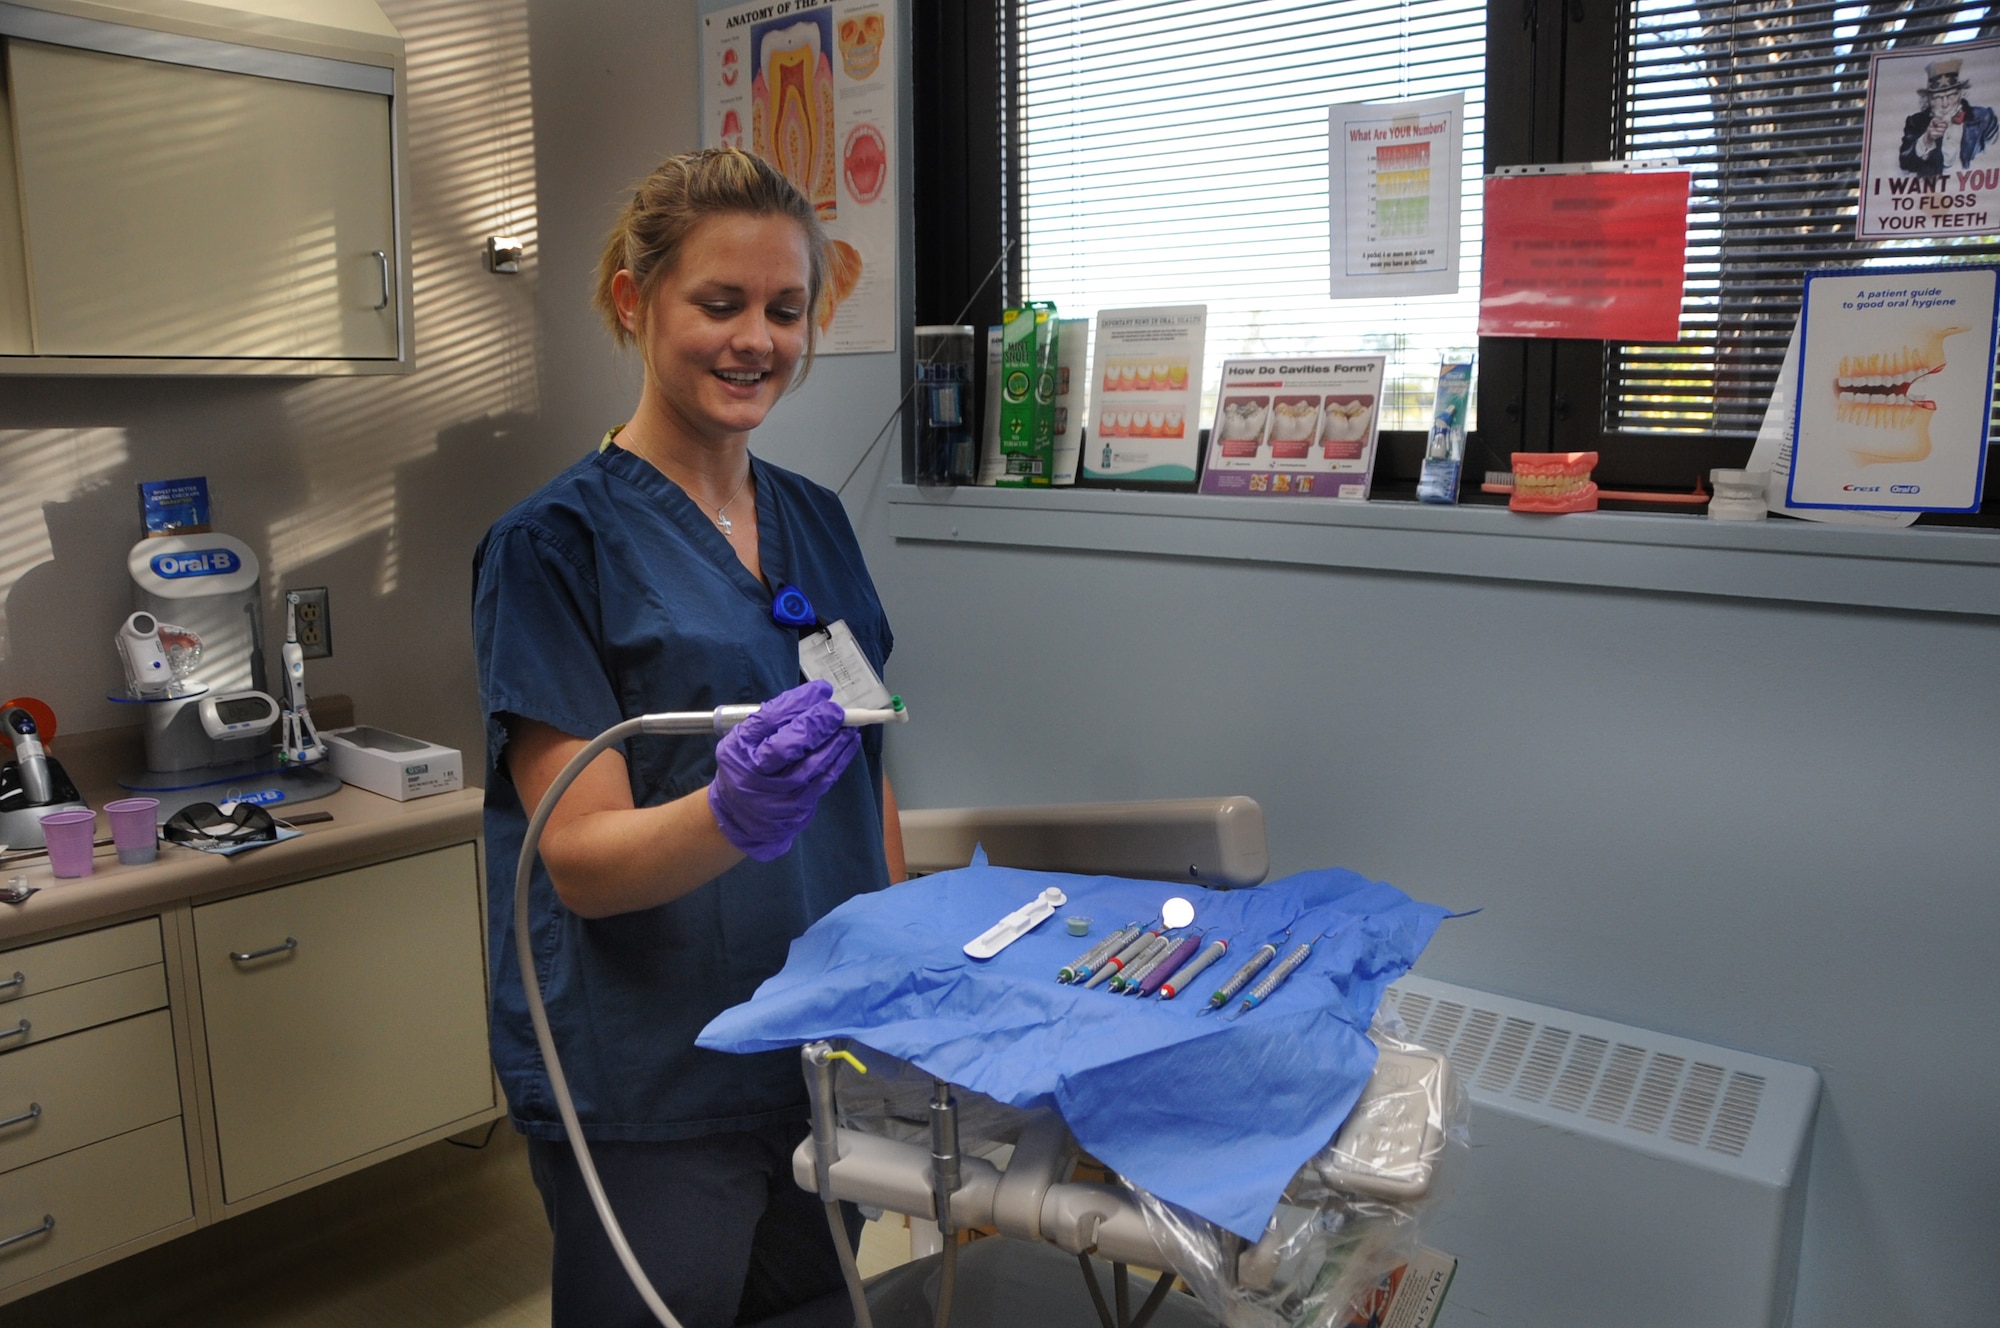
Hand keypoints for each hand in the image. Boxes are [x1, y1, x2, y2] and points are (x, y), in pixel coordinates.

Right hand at [707, 679, 860, 860]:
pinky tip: (849, 743)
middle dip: (816, 724)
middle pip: (788, 746)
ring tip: (849, 725)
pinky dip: (840, 759)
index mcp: (737, 749)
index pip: (766, 720)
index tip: (820, 691)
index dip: (796, 704)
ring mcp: (776, 793)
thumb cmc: (744, 768)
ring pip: (812, 764)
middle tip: (836, 710)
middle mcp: (754, 773)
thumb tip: (811, 699)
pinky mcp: (796, 807)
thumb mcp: (743, 742)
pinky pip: (823, 780)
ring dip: (835, 742)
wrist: (739, 817)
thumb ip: (770, 721)